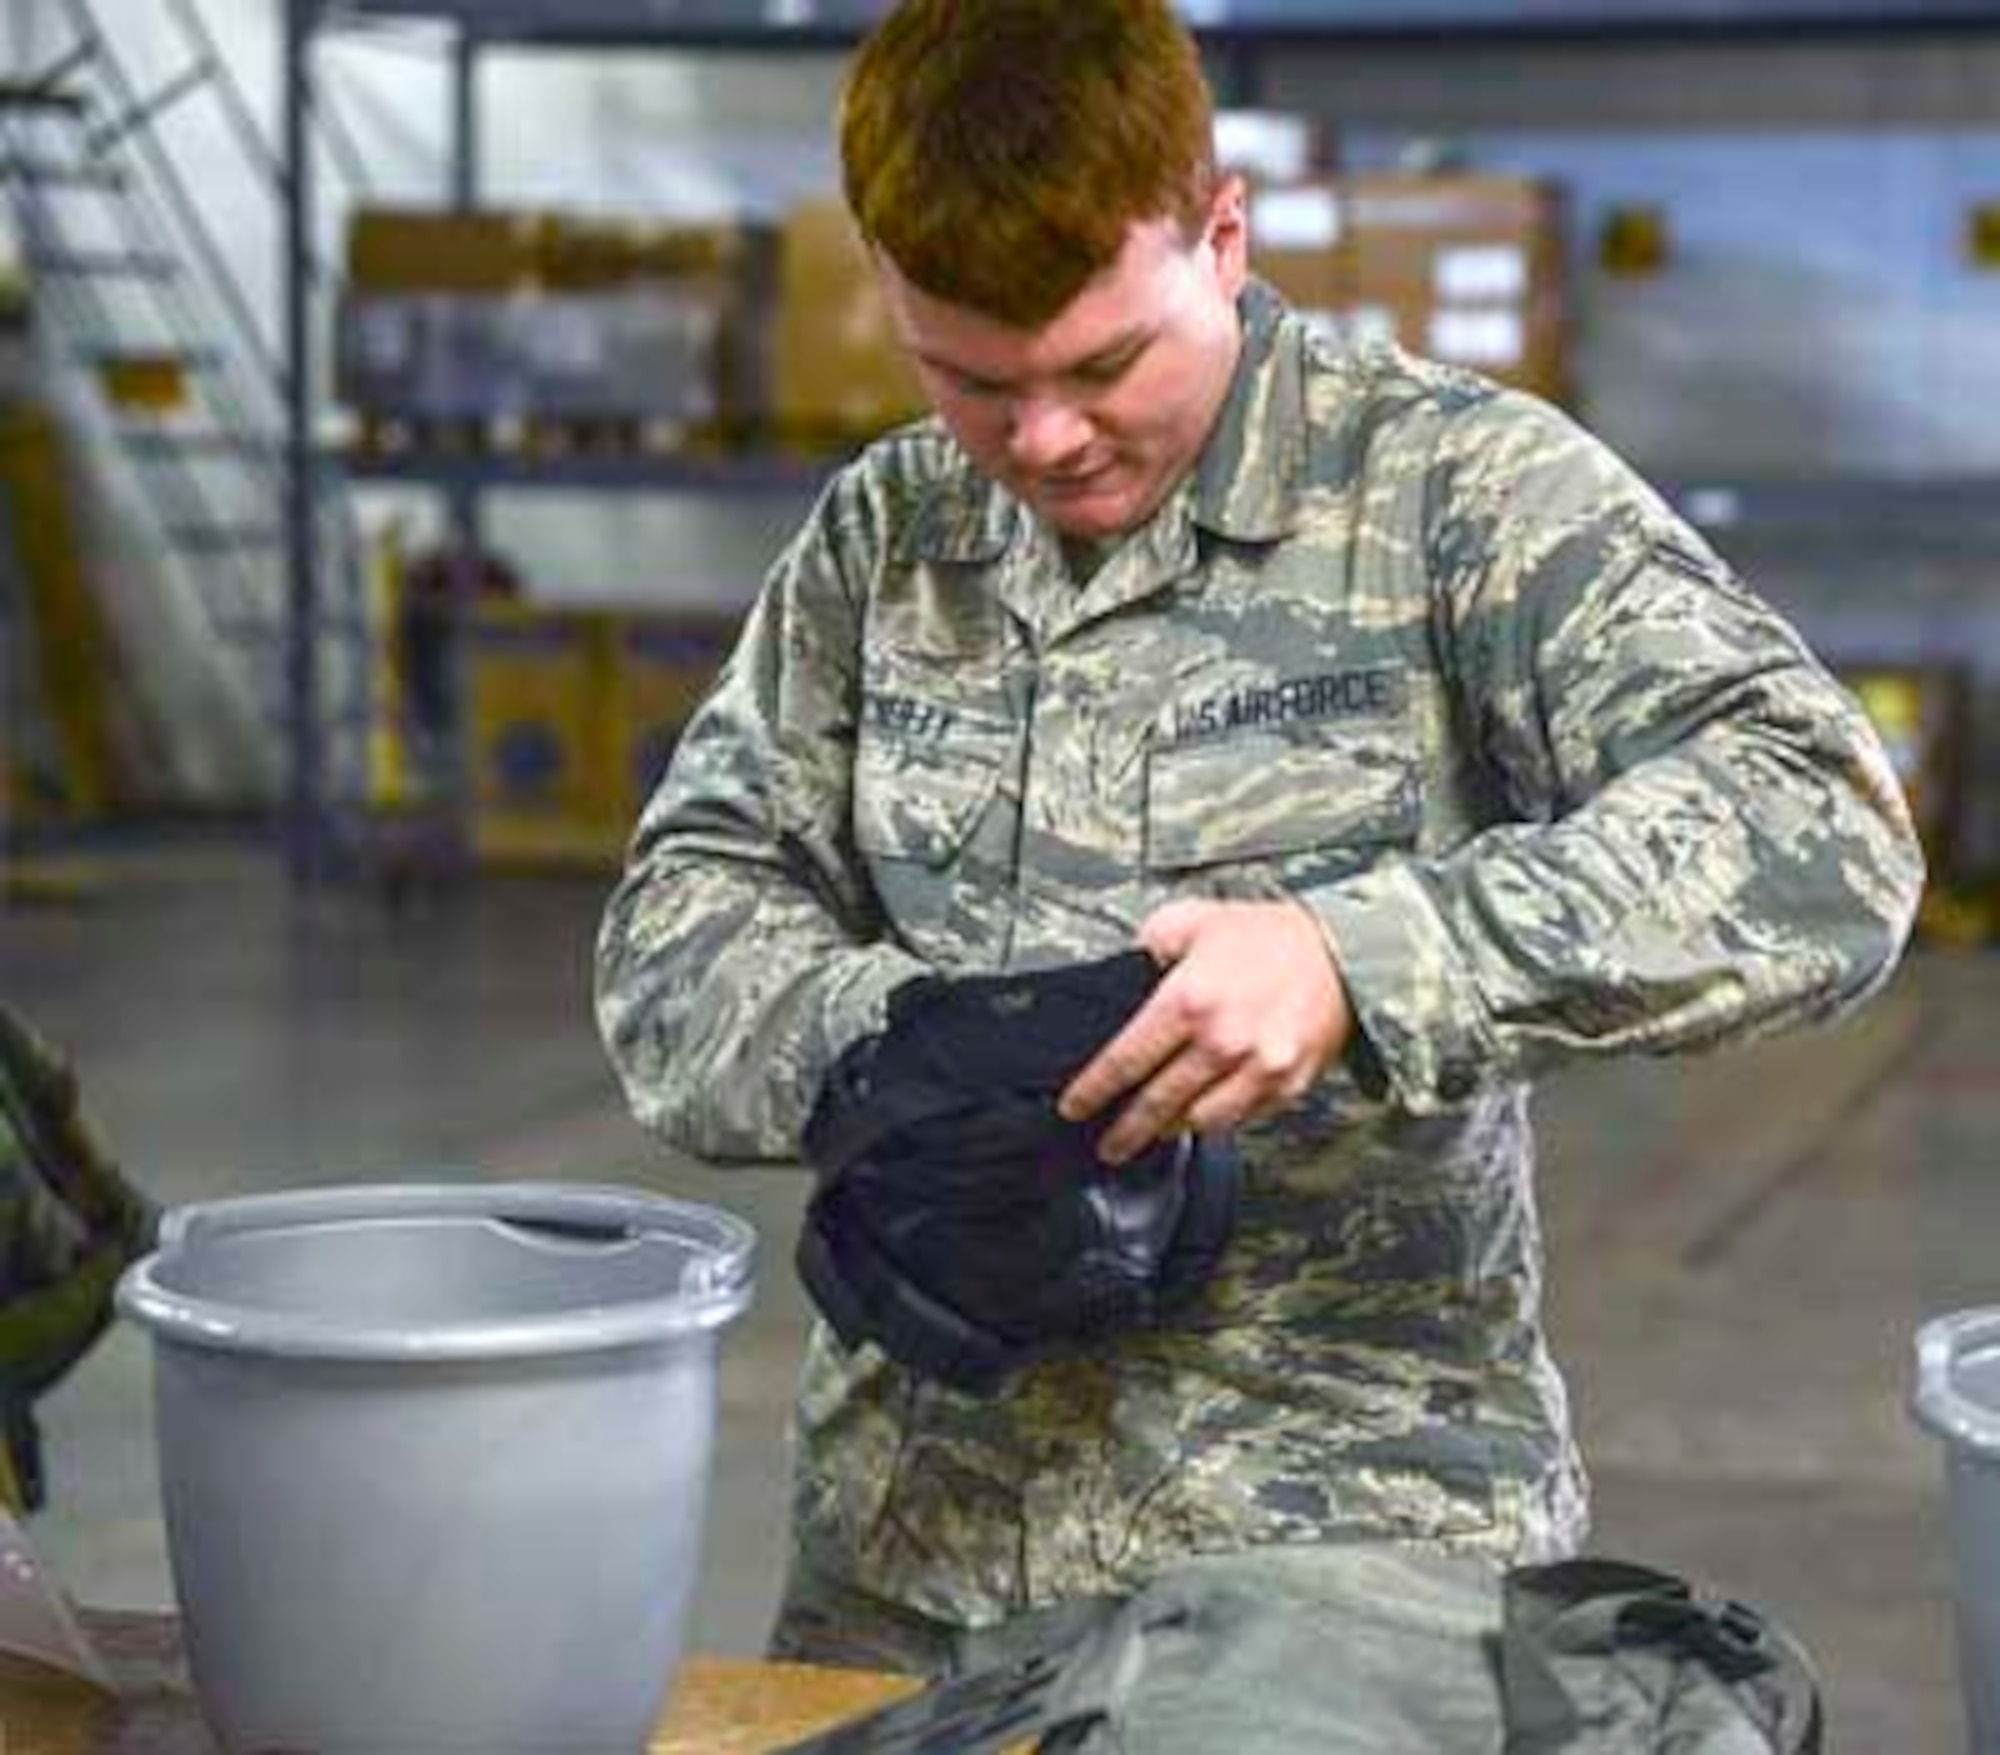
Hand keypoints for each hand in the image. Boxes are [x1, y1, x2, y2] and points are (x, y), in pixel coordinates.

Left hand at [1057, 898, 1352, 1163]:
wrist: (1341, 952)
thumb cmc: (1268, 936)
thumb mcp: (1192, 920)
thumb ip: (1148, 948)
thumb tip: (1118, 976)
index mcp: (1190, 1001)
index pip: (1125, 1061)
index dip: (1093, 1090)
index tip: (1075, 1107)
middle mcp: (1223, 1041)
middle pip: (1157, 1103)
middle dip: (1125, 1130)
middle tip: (1109, 1143)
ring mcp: (1258, 1069)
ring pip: (1199, 1121)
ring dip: (1170, 1130)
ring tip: (1152, 1131)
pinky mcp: (1287, 1085)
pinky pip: (1241, 1119)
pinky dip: (1215, 1120)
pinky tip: (1200, 1115)